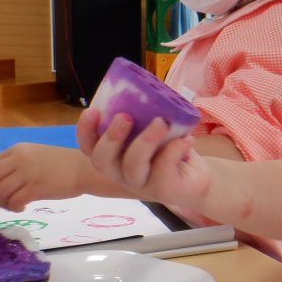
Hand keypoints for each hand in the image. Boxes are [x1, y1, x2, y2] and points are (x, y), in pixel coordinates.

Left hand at [0, 144, 84, 211]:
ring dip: (1, 203)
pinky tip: (21, 208)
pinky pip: (14, 201)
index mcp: (17, 150)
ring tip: (11, 206)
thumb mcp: (36, 156)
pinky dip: (13, 208)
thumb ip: (17, 164)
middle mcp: (19, 159)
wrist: (85, 169)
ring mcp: (27, 173)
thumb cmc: (63, 164)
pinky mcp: (36, 188)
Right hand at [76, 108, 211, 207]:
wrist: (196, 181)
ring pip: (132, 165)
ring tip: (161, 123)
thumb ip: (145, 117)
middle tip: (125, 116)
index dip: (85, 131)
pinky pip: (163, 168)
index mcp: (114, 157)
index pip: (88, 147)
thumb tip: (147, 92)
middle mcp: (121, 173)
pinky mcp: (163, 189)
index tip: (92, 111)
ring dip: (145, 141)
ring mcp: (141, 184)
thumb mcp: (155, 131)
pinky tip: (186, 139)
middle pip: (102, 160)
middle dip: (111, 136)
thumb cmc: (170, 151)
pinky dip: (175, 149)